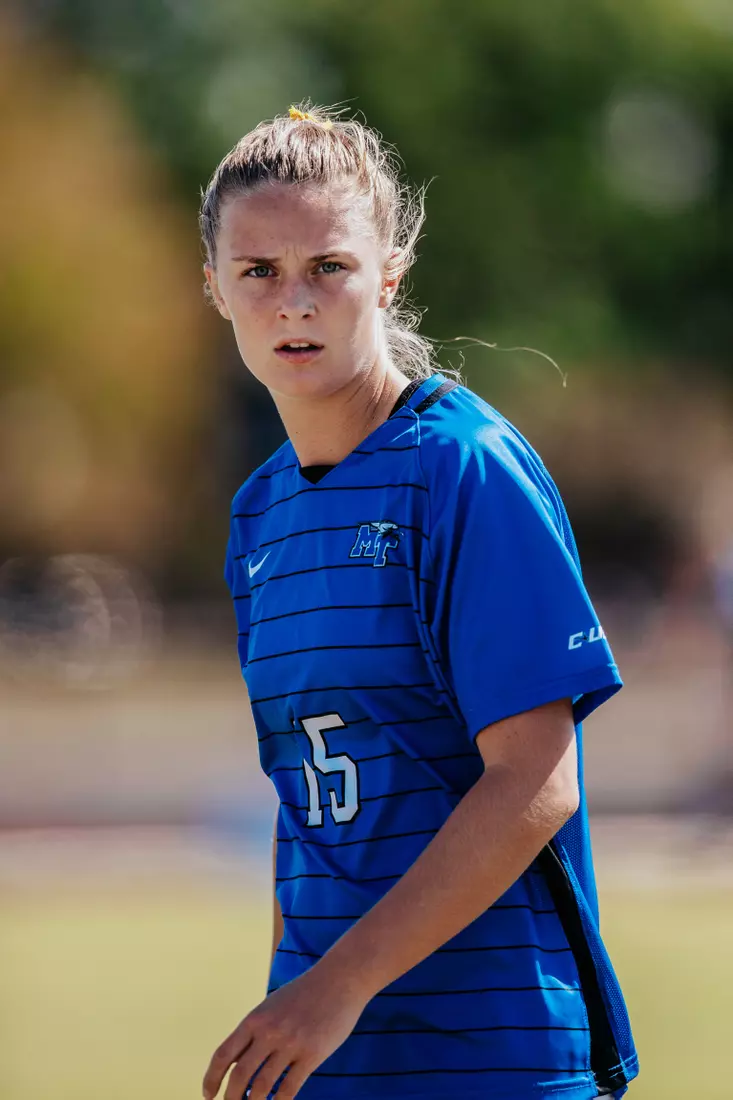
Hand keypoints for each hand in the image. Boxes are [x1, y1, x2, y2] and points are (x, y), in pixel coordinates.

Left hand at [202, 965, 367, 1099]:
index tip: (208, 1095)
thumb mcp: (272, 1006)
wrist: (338, 980)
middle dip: (231, 1099)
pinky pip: (289, 1089)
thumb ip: (255, 1032)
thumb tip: (236, 1064)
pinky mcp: (312, 1054)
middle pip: (240, 1075)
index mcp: (255, 1019)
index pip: (223, 1055)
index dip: (211, 1079)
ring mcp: (291, 1043)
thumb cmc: (303, 994)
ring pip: (262, 1087)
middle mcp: (269, 1031)